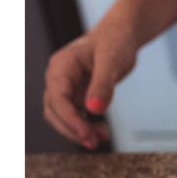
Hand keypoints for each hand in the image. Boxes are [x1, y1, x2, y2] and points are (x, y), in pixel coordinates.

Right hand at [43, 17, 137, 148]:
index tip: (86, 134)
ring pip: (63, 116)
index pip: (57, 98)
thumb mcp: (111, 62)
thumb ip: (102, 85)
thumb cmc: (115, 41)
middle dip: (72, 129)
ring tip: (101, 139)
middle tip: (93, 143)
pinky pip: (76, 114)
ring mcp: (67, 87)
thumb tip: (94, 110)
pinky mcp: (77, 94)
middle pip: (54, 111)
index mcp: (61, 67)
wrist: (122, 34)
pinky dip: (86, 125)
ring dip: (78, 130)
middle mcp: (59, 77)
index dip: (69, 119)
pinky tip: (101, 132)